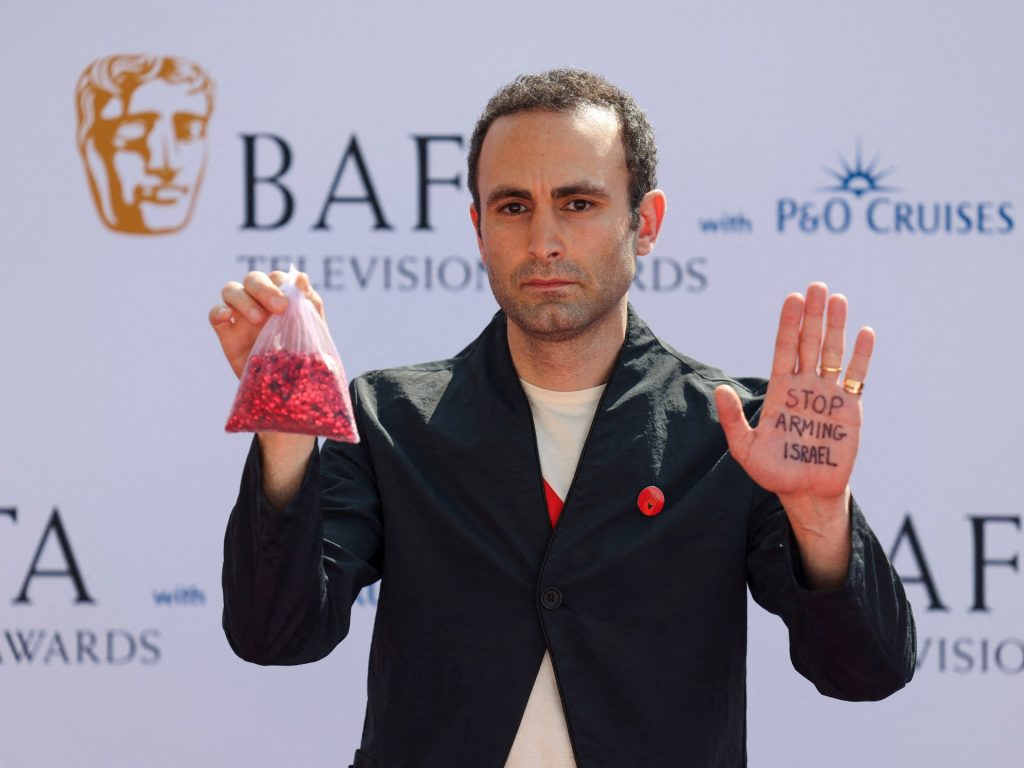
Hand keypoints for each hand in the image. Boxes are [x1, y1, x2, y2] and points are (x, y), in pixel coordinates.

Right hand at [209, 270, 324, 378]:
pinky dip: (218, 311)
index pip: (277, 278)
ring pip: (231, 291)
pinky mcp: (227, 333)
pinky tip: (227, 317)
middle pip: (252, 279)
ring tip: (258, 319)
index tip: (291, 301)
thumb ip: (309, 303)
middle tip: (279, 307)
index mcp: (282, 297)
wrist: (290, 388)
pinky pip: (215, 314)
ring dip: (243, 299)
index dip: (282, 283)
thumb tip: (301, 277)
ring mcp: (240, 315)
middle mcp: (259, 301)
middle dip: (264, 289)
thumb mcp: (313, 330)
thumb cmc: (304, 356)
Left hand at [715, 283, 871, 589]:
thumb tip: (719, 389)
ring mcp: (828, 395)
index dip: (788, 324)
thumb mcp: (745, 449)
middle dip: (812, 315)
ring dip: (836, 326)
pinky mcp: (849, 409)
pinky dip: (862, 355)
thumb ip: (732, 420)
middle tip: (816, 286)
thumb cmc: (773, 473)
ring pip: (833, 353)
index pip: (784, 349)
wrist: (806, 493)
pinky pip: (856, 376)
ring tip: (837, 298)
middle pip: (809, 343)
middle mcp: (804, 387)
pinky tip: (865, 332)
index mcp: (780, 391)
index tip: (792, 299)